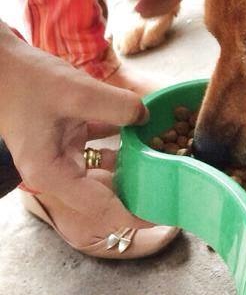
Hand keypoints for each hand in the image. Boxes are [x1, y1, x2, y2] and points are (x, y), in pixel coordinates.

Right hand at [0, 26, 152, 239]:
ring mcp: (59, 153)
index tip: (165, 213)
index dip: (136, 214)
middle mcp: (56, 171)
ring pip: (104, 168)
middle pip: (105, 192)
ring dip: (131, 161)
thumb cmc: (25, 80)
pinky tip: (140, 126)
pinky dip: (118, 138)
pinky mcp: (63, 135)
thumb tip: (146, 117)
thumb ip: (117, 107)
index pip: (103, 208)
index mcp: (53, 175)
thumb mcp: (76, 93)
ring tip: (162, 155)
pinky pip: (98, 144)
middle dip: (138, 188)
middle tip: (172, 183)